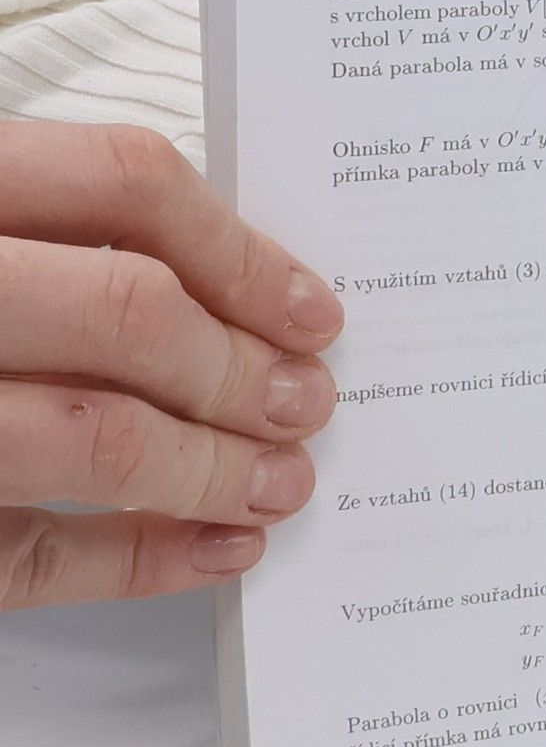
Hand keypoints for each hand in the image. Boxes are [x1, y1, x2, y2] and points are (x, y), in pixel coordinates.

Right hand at [0, 122, 342, 608]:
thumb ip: (51, 233)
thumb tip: (241, 302)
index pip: (122, 184)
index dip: (242, 251)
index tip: (315, 310)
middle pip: (126, 312)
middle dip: (241, 368)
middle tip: (307, 403)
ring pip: (91, 439)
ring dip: (213, 468)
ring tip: (281, 480)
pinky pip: (28, 558)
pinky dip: (142, 562)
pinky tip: (221, 552)